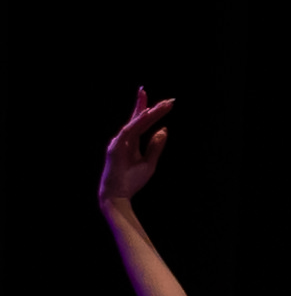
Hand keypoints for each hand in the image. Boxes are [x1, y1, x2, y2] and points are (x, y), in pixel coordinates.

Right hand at [98, 88, 170, 207]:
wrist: (118, 195)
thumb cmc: (132, 180)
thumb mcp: (149, 162)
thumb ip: (155, 146)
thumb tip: (163, 129)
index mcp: (131, 142)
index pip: (142, 123)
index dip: (152, 112)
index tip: (166, 103)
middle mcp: (124, 139)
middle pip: (139, 119)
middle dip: (152, 107)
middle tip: (169, 100)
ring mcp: (118, 142)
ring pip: (136, 123)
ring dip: (150, 113)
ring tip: (164, 106)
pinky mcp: (115, 147)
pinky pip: (129, 131)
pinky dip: (138, 122)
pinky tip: (147, 114)